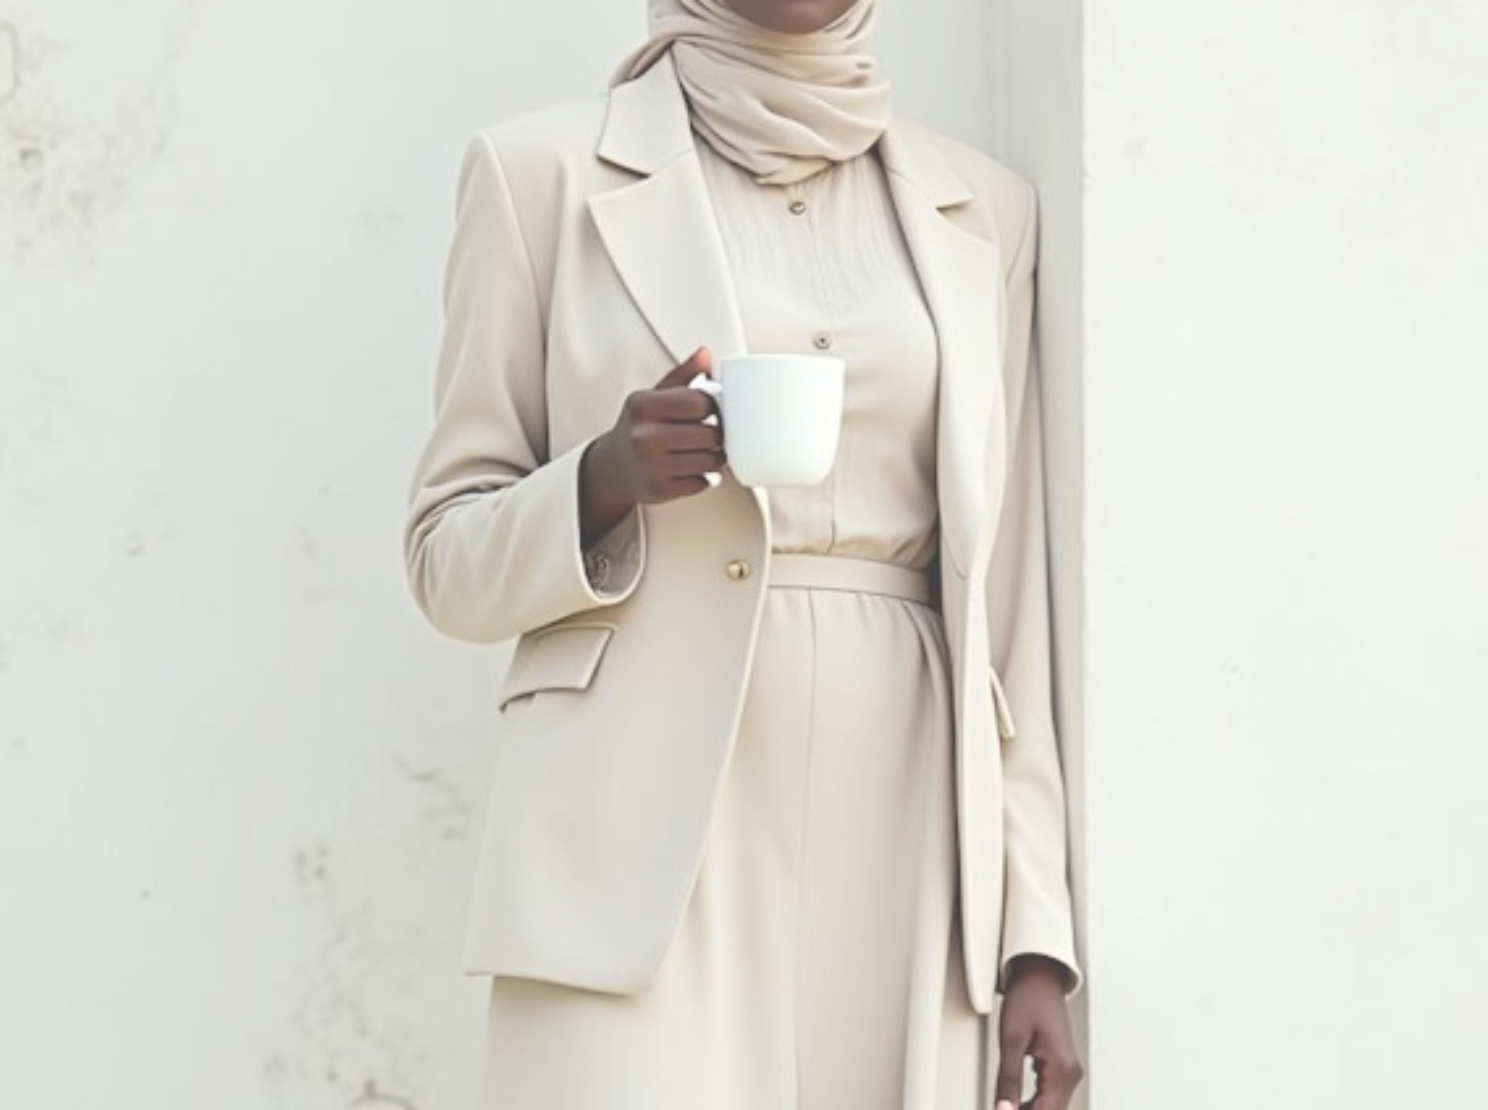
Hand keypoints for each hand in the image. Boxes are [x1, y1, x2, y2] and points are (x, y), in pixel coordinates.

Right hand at [579, 348, 723, 544]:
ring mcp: (650, 467)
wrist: (612, 467)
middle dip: (718, 433)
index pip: (699, 402)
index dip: (714, 405)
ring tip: (706, 449)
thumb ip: (682, 375)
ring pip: (710, 461)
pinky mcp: (659, 491)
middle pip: (709, 434)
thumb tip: (705, 354)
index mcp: (642, 406)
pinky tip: (693, 467)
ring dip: (716, 456)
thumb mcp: (653, 396)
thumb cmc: (638, 427)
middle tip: (712, 431)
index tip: (711, 408)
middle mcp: (643, 437)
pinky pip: (702, 483)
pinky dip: (704, 476)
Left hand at [995, 957, 1082, 1109]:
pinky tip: (1014, 1103)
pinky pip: (1049, 1095)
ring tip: (1004, 1106)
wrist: (1039, 976)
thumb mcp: (1011, 1040)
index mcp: (1061, 1069)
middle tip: (1000, 1107)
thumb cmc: (1027, 998)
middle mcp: (1070, 1073)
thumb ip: (1008, 1080)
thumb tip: (1003, 1109)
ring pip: (1050, 1106)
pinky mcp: (1060, 1066)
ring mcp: (1067, 1070)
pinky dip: (1033, 1103)